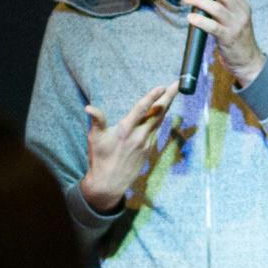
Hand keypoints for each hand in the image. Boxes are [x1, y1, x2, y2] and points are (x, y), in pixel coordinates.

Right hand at [80, 81, 177, 211]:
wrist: (109, 183)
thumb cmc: (100, 159)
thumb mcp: (95, 139)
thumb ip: (97, 121)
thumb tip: (89, 108)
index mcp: (125, 130)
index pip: (141, 109)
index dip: (152, 97)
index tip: (162, 86)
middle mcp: (138, 136)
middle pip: (157, 113)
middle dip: (168, 97)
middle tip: (178, 84)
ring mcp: (145, 143)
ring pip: (159, 121)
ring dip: (166, 106)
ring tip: (173, 93)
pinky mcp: (148, 150)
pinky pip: (156, 130)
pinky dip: (160, 118)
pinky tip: (162, 111)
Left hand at [183, 0, 265, 84]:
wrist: (248, 61)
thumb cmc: (238, 39)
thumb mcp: (236, 19)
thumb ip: (225, 7)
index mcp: (243, 6)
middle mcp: (241, 13)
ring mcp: (235, 26)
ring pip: (217, 8)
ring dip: (200, 1)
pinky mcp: (228, 38)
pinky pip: (213, 27)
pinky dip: (200, 21)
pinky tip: (190, 18)